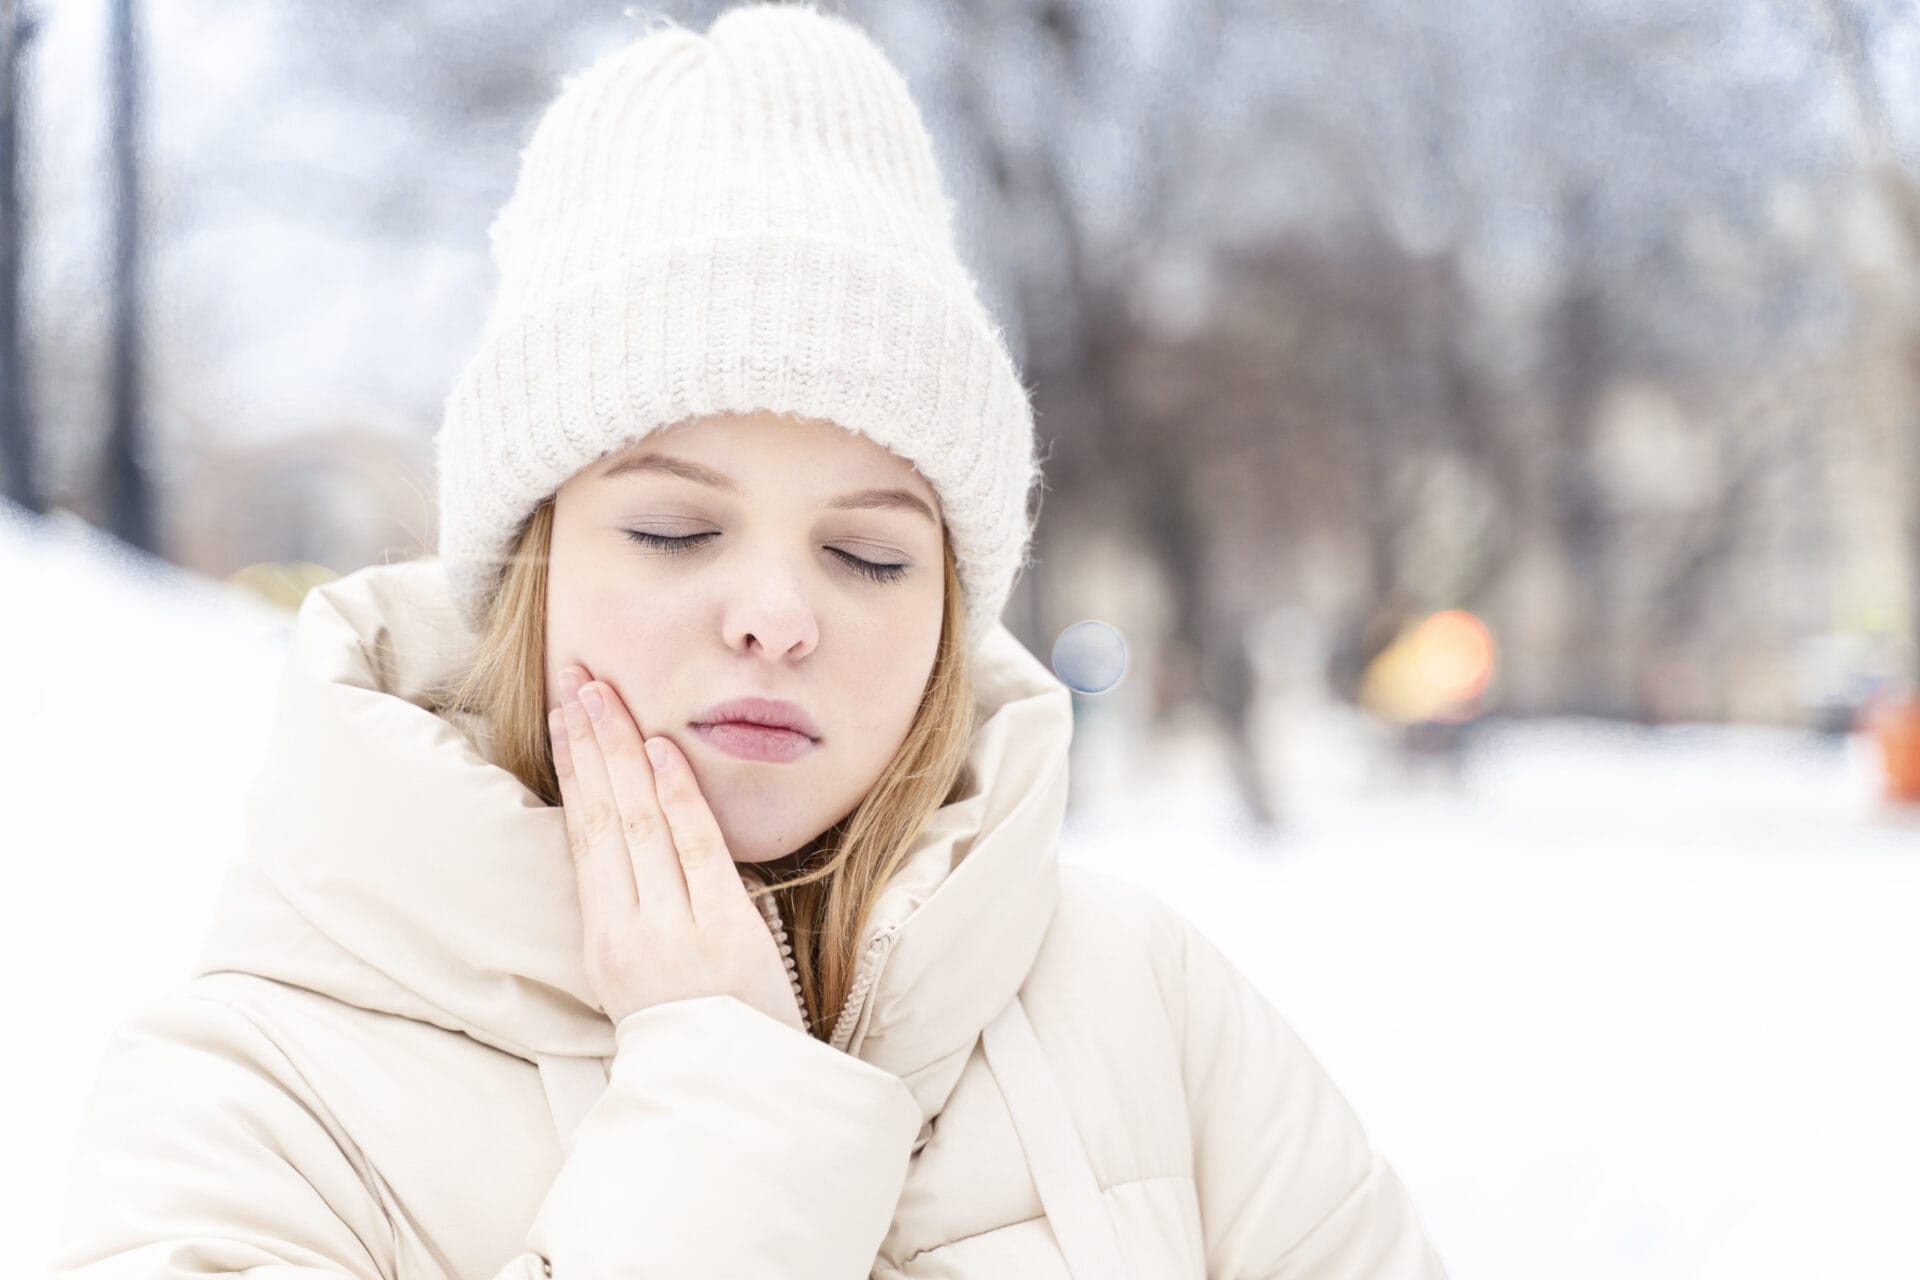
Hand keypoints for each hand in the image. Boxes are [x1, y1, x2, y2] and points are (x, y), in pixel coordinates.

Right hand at [548, 664, 806, 1035]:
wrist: (733, 1091)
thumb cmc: (695, 1027)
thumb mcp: (641, 972)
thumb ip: (634, 903)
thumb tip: (625, 825)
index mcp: (601, 941)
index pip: (580, 832)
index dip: (573, 766)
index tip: (564, 709)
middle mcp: (627, 931)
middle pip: (601, 815)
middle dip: (588, 740)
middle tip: (577, 675)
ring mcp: (672, 929)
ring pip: (637, 823)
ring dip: (622, 751)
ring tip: (605, 694)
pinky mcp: (721, 932)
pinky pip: (696, 850)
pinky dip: (678, 797)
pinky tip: (663, 750)